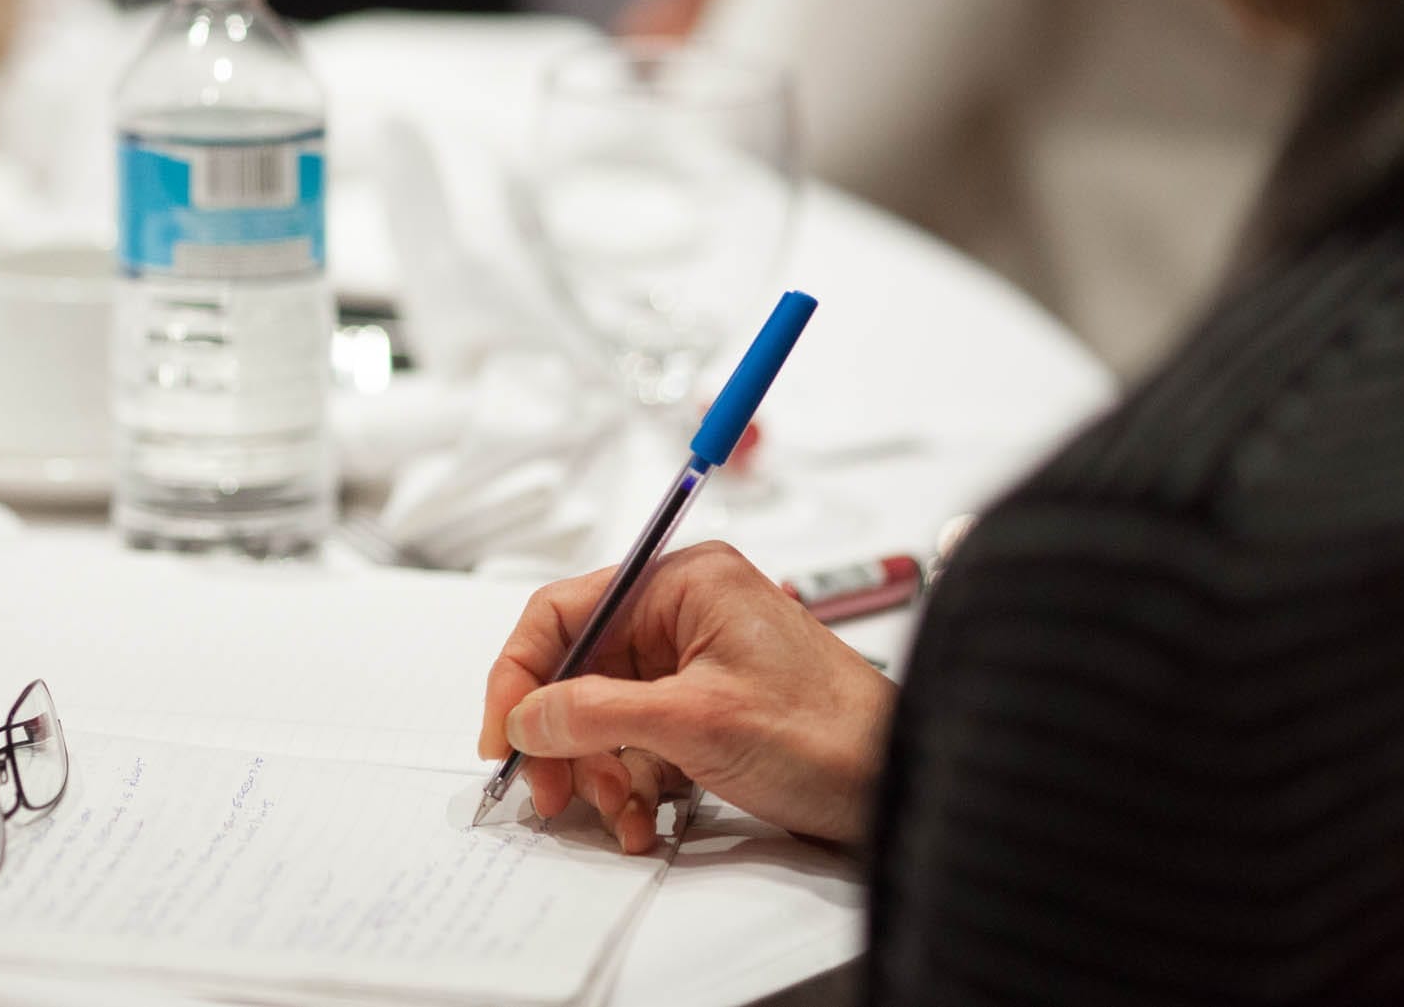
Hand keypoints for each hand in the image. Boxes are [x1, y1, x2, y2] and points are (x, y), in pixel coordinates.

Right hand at [479, 542, 896, 852]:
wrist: (899, 785)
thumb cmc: (831, 734)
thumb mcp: (697, 721)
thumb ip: (598, 713)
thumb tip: (528, 714)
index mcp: (684, 583)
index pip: (565, 611)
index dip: (521, 674)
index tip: (503, 734)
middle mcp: (685, 612)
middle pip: (578, 669)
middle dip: (564, 738)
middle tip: (553, 792)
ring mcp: (696, 662)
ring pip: (604, 715)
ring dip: (601, 773)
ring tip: (623, 814)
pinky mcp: (706, 710)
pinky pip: (639, 742)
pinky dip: (633, 784)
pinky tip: (647, 819)